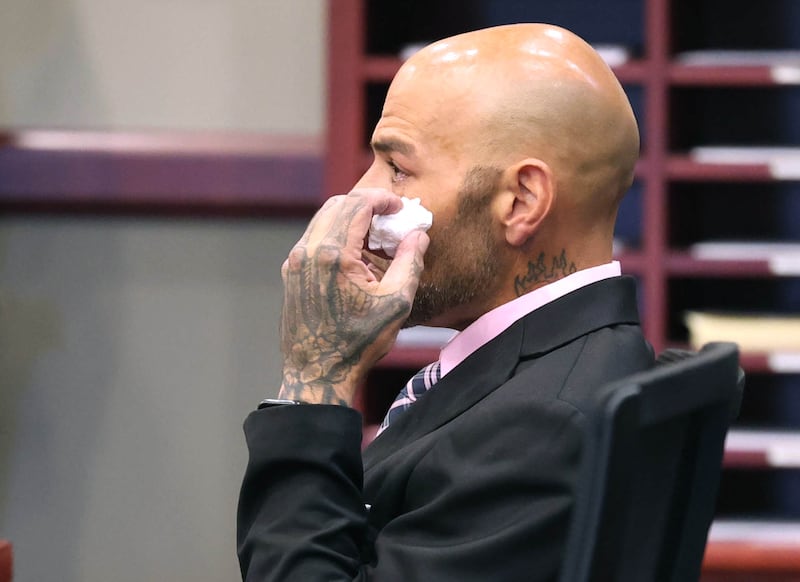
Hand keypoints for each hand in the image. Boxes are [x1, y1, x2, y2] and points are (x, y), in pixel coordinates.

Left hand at [278, 188, 429, 405]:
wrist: (317, 373)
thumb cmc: (358, 342)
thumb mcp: (396, 303)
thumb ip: (410, 262)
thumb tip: (418, 236)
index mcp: (334, 254)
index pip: (357, 204)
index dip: (382, 199)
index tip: (399, 207)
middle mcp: (308, 251)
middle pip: (338, 205)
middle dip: (367, 205)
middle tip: (390, 218)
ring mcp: (295, 261)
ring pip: (323, 219)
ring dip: (350, 219)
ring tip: (375, 237)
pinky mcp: (291, 272)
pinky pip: (314, 238)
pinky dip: (336, 234)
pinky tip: (356, 255)